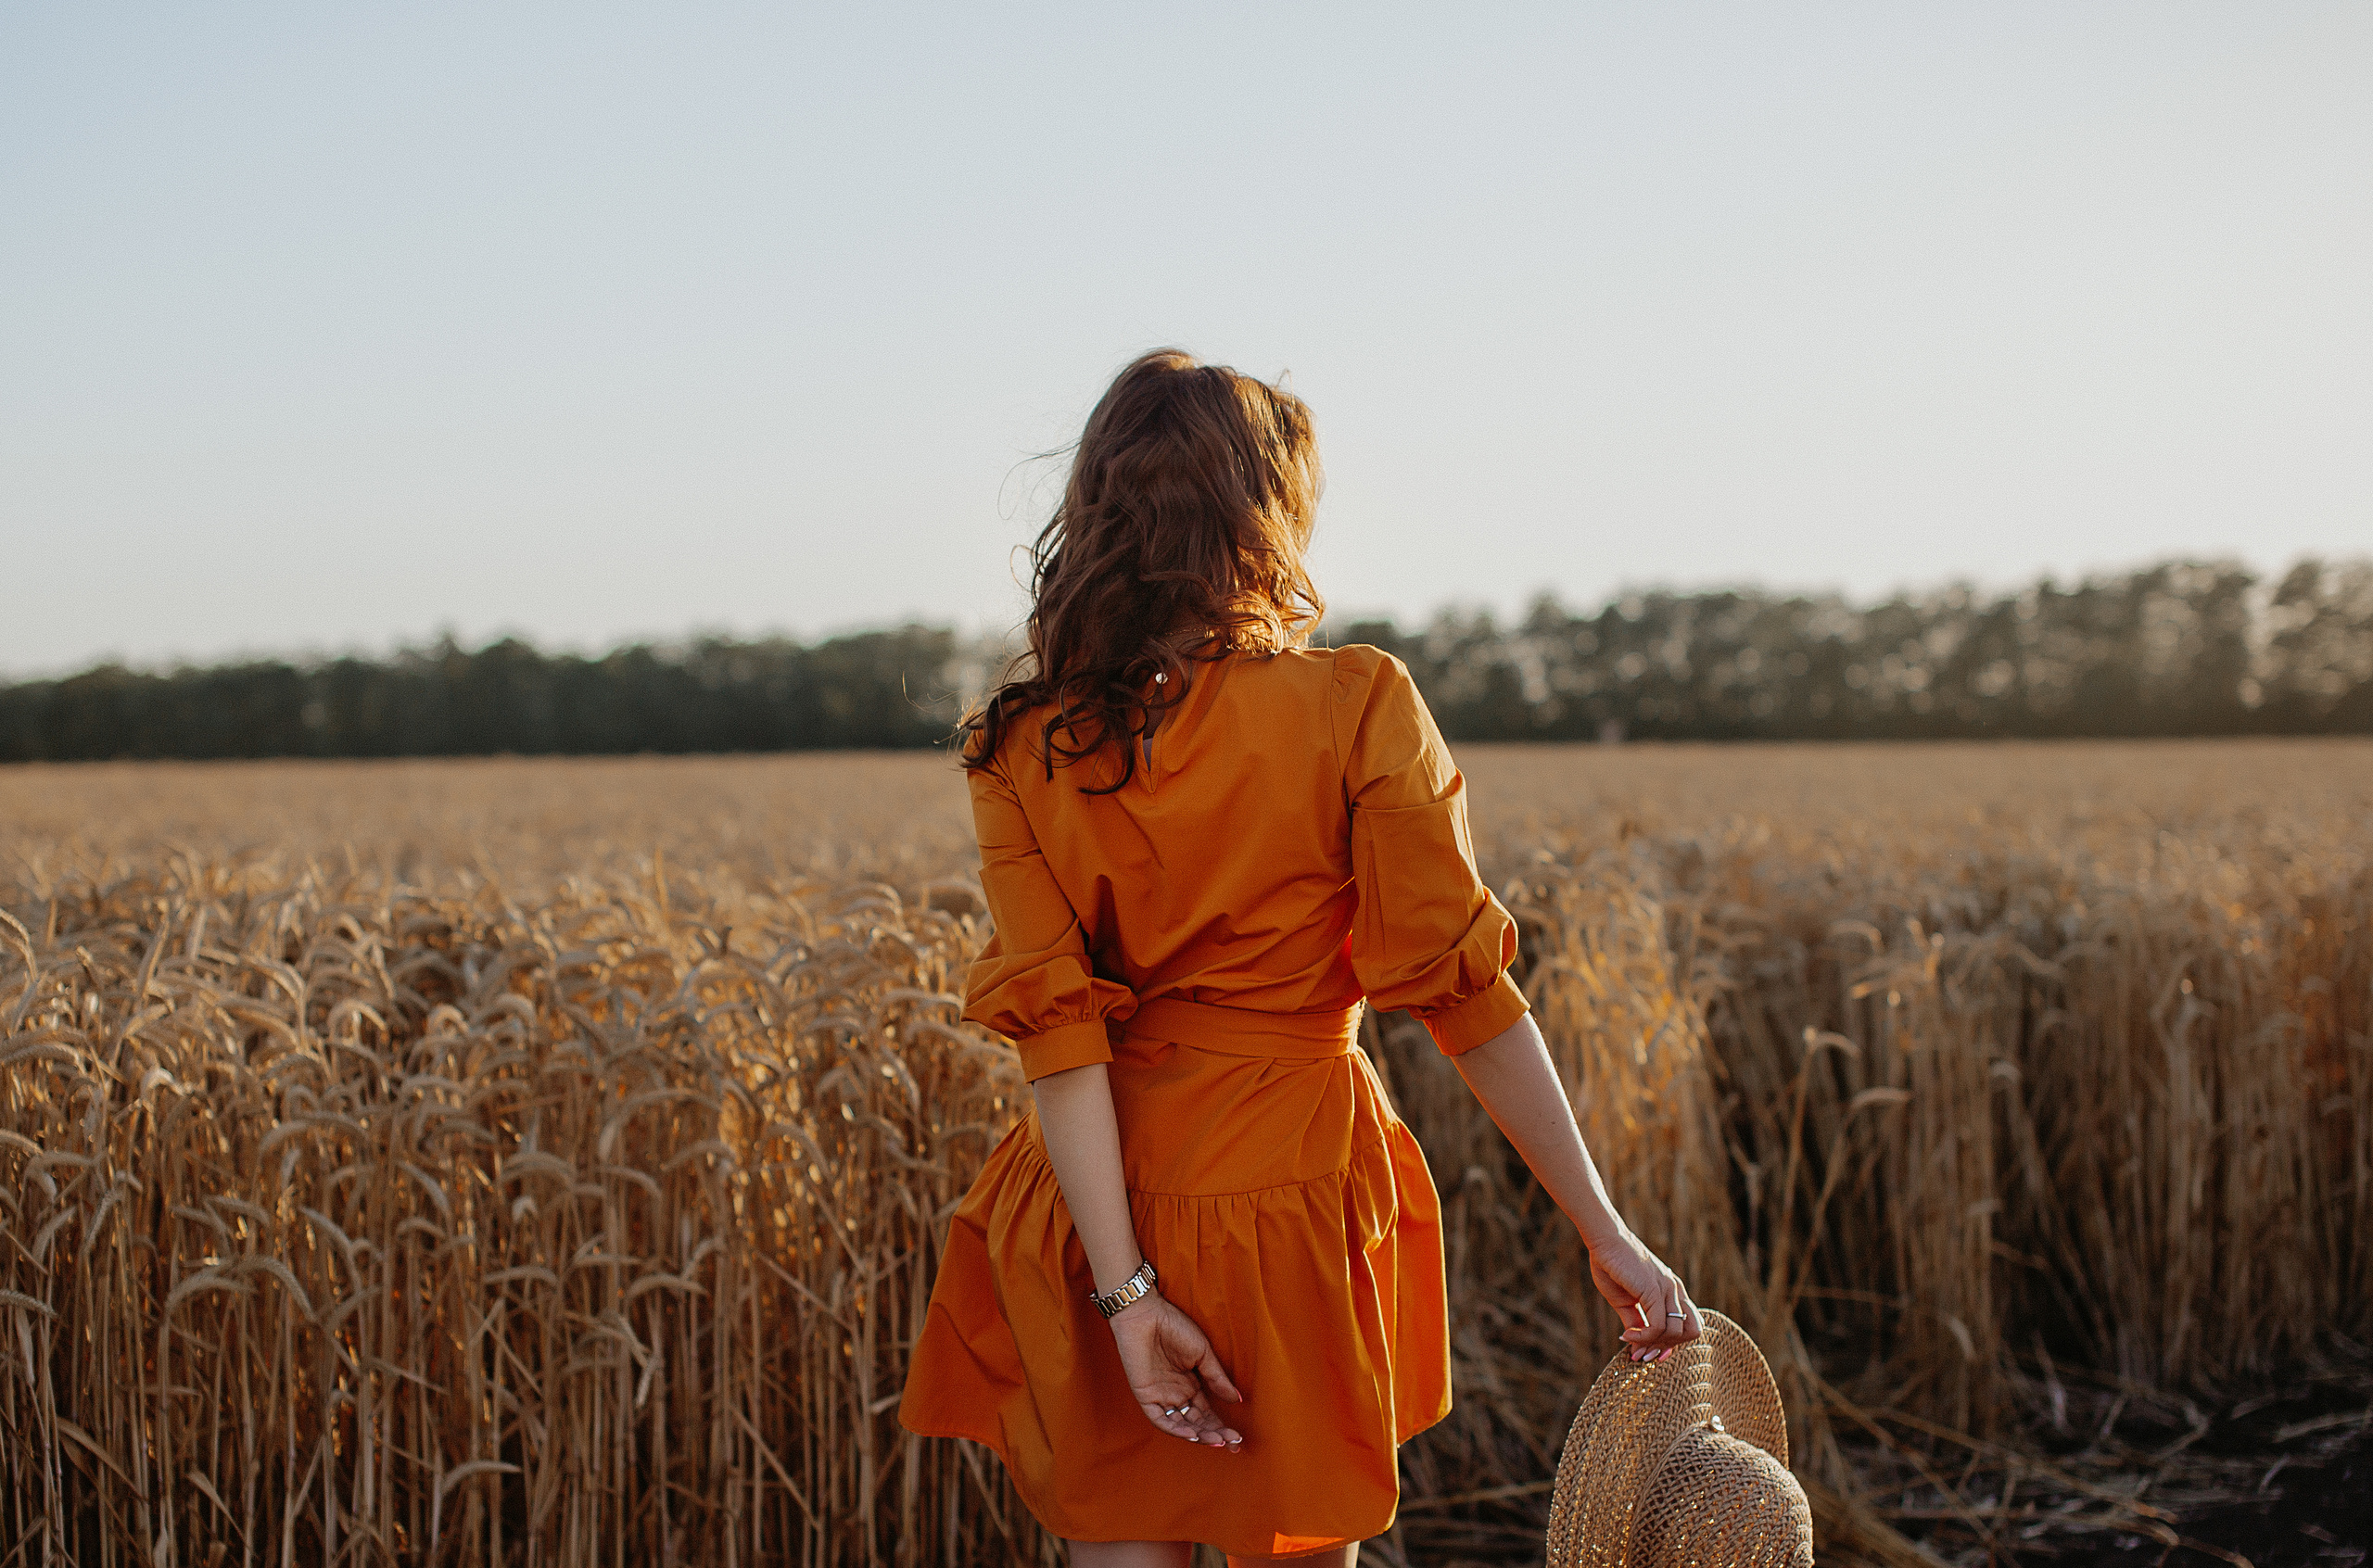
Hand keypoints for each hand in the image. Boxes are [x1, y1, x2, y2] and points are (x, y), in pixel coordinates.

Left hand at [1108, 1293, 1244, 1449]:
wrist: (1146, 1314)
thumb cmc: (1173, 1326)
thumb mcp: (1202, 1353)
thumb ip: (1216, 1378)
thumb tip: (1236, 1400)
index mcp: (1190, 1385)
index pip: (1207, 1413)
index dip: (1222, 1426)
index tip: (1238, 1438)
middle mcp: (1176, 1394)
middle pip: (1197, 1422)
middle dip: (1214, 1434)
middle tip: (1232, 1442)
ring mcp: (1161, 1396)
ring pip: (1181, 1425)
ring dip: (1198, 1435)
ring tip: (1217, 1440)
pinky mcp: (1145, 1396)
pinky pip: (1160, 1420)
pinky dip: (1175, 1429)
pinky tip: (1192, 1434)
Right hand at [1586, 1227, 1701, 1361]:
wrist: (1603, 1242)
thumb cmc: (1611, 1267)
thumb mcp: (1625, 1302)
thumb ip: (1636, 1322)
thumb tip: (1637, 1347)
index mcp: (1672, 1291)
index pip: (1688, 1326)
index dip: (1672, 1345)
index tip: (1648, 1355)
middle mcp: (1675, 1290)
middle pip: (1692, 1331)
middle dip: (1668, 1347)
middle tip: (1642, 1352)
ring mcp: (1667, 1289)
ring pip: (1676, 1332)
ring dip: (1653, 1344)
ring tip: (1631, 1342)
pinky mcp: (1654, 1290)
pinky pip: (1657, 1326)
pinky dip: (1643, 1337)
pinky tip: (1626, 1335)